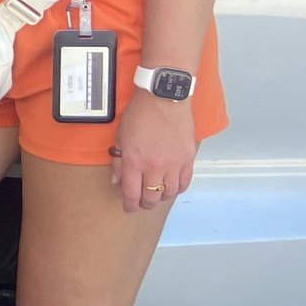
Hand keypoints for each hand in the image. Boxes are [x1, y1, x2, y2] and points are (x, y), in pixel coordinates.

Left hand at [111, 92, 196, 213]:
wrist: (164, 98)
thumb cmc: (139, 114)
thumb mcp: (121, 137)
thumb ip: (119, 162)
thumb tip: (117, 182)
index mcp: (135, 162)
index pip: (132, 194)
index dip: (130, 205)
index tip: (129, 208)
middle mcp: (155, 167)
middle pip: (151, 198)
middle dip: (144, 204)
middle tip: (142, 201)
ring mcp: (174, 164)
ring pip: (169, 194)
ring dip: (161, 197)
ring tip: (156, 192)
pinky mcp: (188, 158)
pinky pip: (184, 183)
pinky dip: (177, 188)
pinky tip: (171, 186)